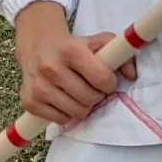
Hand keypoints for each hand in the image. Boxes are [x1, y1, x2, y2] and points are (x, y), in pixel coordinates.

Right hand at [14, 1, 135, 126]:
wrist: (38, 46)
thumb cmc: (73, 46)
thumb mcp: (98, 42)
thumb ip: (120, 54)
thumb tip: (132, 76)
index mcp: (71, 50)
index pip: (102, 78)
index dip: (110, 83)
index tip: (107, 81)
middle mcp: (52, 68)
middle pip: (89, 98)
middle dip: (97, 95)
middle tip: (94, 88)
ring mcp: (38, 86)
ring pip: (76, 112)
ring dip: (84, 106)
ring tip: (81, 94)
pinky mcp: (29, 102)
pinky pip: (60, 119)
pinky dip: (68, 113)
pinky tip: (66, 100)